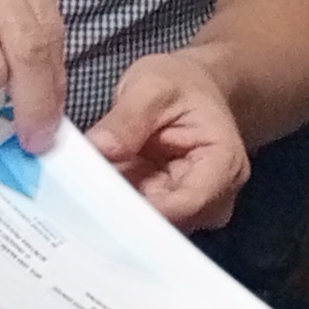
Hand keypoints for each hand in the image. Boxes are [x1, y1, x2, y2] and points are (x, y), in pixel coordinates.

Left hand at [88, 50, 250, 227]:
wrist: (191, 88)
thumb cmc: (181, 84)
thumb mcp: (152, 86)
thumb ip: (128, 118)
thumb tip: (100, 148)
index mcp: (224, 164)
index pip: (189, 204)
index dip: (147, 209)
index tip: (104, 202)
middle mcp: (215, 196)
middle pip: (170, 221)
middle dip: (127, 209)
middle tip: (84, 194)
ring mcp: (192, 208)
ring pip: (152, 224)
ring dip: (119, 208)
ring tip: (88, 187)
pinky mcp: (167, 209)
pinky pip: (140, 217)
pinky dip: (117, 204)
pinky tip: (95, 190)